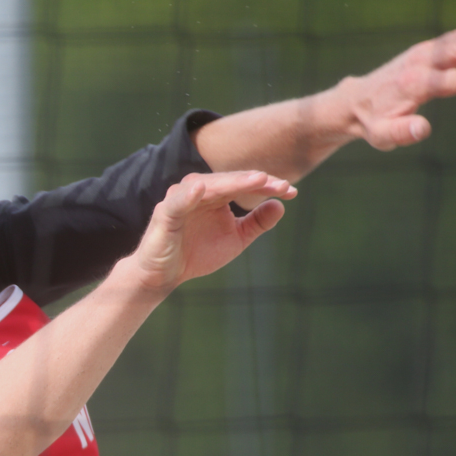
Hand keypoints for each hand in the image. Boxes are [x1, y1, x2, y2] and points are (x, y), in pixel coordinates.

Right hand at [130, 171, 295, 292]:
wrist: (164, 276)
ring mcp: (181, 199)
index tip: (291, 192)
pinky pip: (178, 201)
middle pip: (231, 180)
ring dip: (233, 182)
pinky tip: (202, 189)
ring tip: (257, 180)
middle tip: (280, 185)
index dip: (268, 186)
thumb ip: (257, 223)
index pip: (245, 184)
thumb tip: (280, 205)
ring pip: (210, 185)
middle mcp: (199, 190)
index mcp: (216, 194)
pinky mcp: (165, 213)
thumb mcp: (235, 239)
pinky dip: (188, 195)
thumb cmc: (196, 253)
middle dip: (256, 182)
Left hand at [349, 7, 455, 150]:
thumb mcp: (382, 136)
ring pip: (455, 40)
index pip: (445, 82)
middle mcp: (418, 65)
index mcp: (412, 86)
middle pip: (453, 53)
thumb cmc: (373, 123)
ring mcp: (421, 54)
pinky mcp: (425, 50)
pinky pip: (453, 37)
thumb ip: (401, 132)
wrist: (355, 102)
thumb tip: (422, 129)